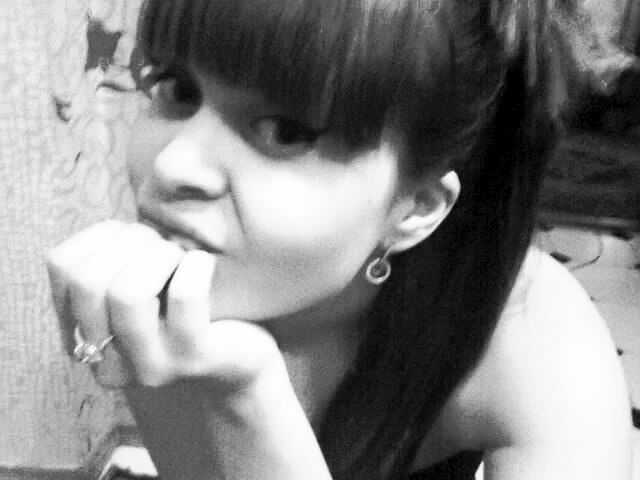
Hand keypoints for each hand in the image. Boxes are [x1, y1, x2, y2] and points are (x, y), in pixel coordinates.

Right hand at [46, 220, 285, 392]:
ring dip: (159, 255)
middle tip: (163, 246)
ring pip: (128, 292)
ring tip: (181, 258)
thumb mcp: (139, 288)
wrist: (240, 361)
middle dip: (130, 242)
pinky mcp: (193, 358)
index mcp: (83, 338)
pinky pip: (185, 295)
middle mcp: (107, 362)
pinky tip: (203, 264)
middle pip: (88, 279)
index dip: (101, 235)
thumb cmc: (186, 310)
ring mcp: (150, 365)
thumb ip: (111, 265)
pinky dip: (196, 265)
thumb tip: (108, 235)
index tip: (133, 242)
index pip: (61, 265)